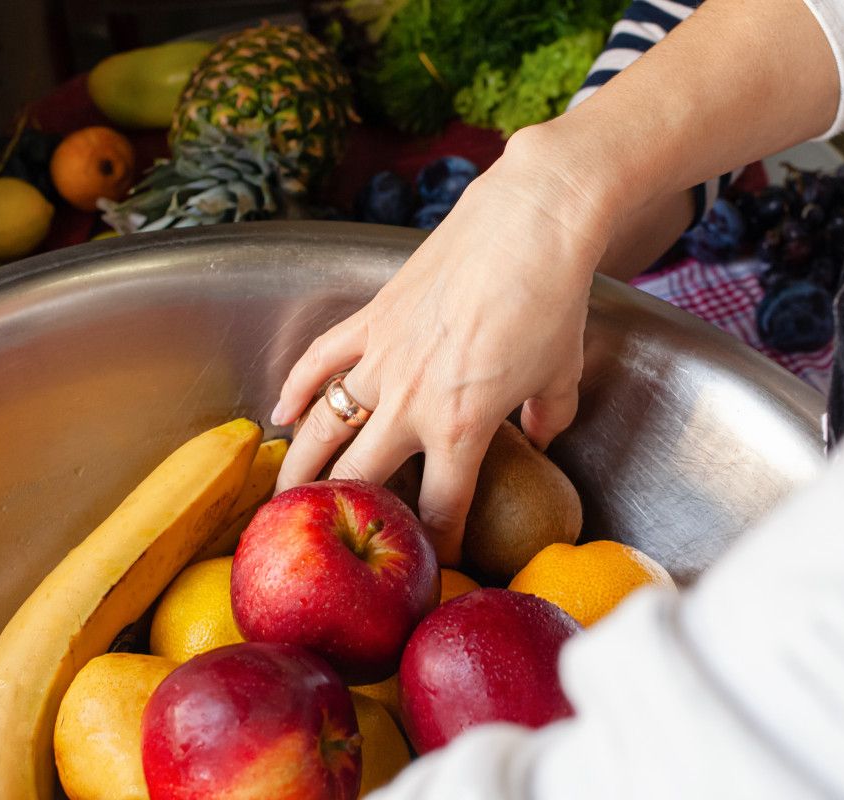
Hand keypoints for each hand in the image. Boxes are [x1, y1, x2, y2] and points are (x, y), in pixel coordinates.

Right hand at [271, 127, 614, 562]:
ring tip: (283, 500)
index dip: (436, 545)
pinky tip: (281, 414)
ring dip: (299, 468)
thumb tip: (541, 439)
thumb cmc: (552, 301)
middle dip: (344, 518)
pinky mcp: (370, 317)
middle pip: (360, 480)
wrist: (529, 224)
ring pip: (322, 428)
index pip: (439, 508)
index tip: (432, 561)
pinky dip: (296, 388)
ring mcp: (382, 358)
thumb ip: (549, 418)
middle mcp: (410, 402)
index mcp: (462, 428)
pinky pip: (319, 360)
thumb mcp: (562, 375)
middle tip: (333, 539)